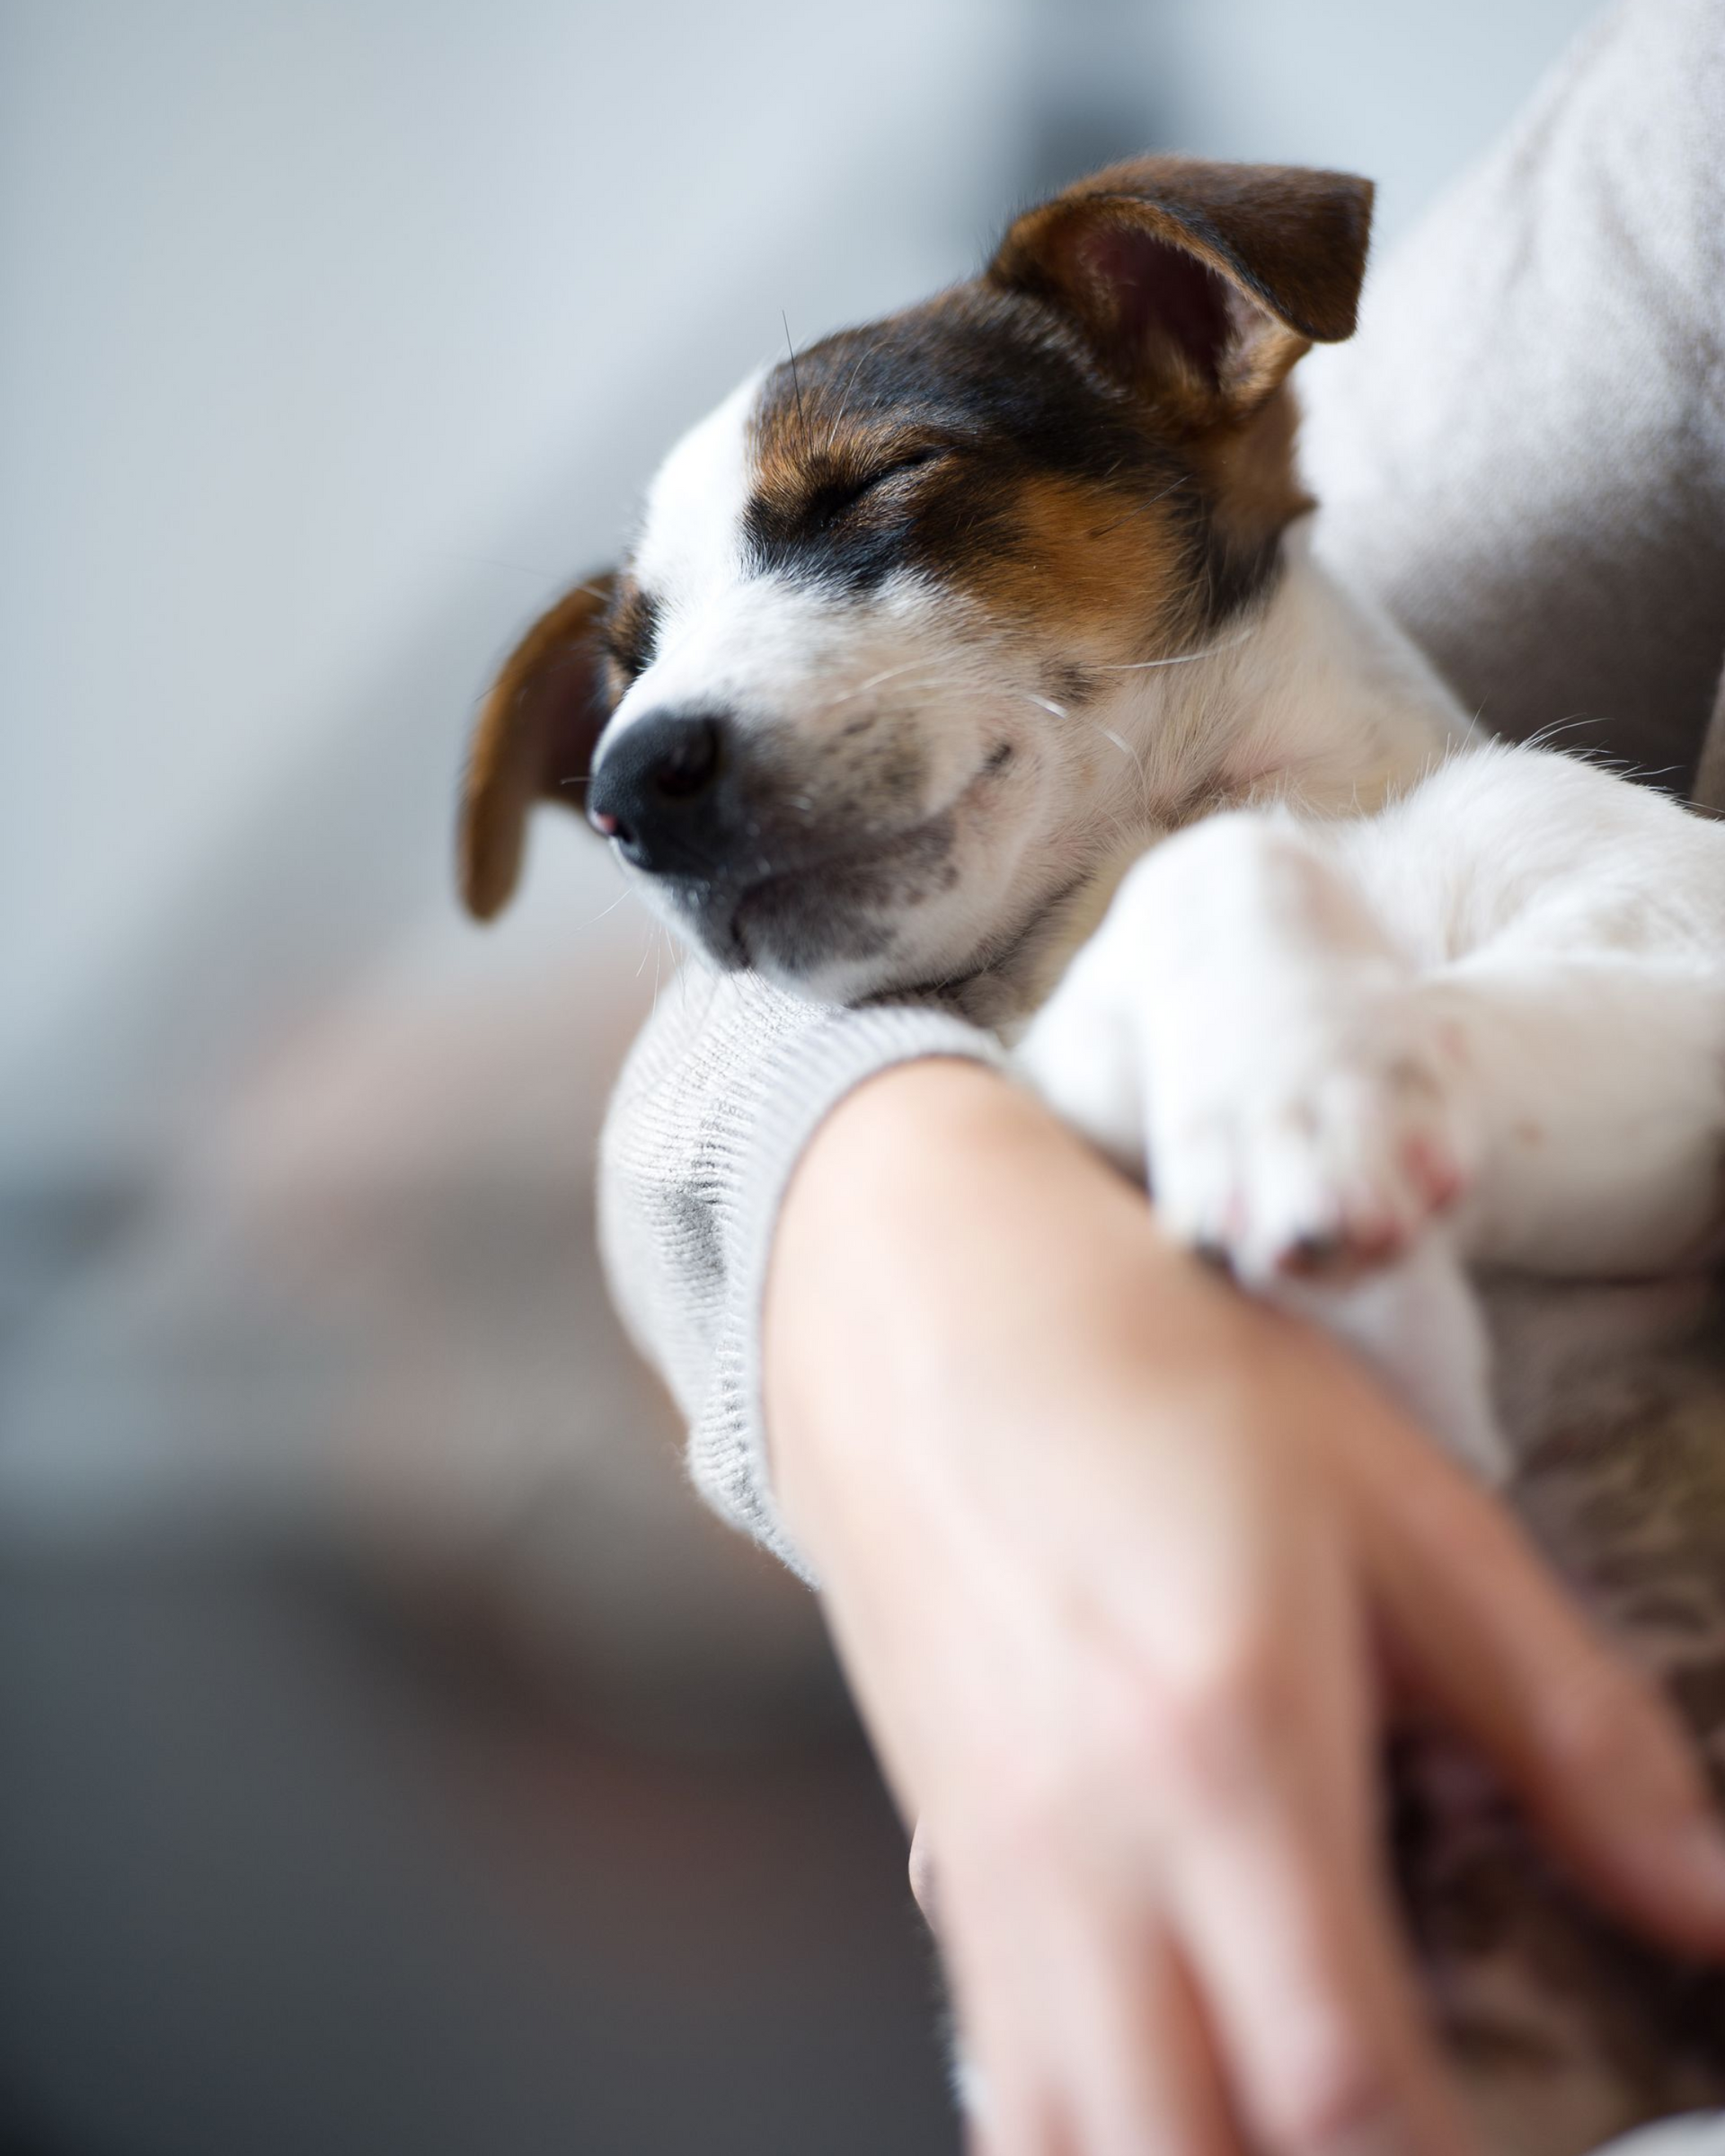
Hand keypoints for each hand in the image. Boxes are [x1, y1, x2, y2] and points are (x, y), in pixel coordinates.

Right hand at [765, 1060, 1724, 2155]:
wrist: (928, 1308)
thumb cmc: (1155, 1374)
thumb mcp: (1401, 1508)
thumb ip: (1566, 1723)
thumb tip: (1710, 1896)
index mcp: (1223, 1751)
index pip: (1341, 2083)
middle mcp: (1084, 1847)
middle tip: (1413, 2142)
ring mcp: (988, 1869)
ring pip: (1069, 2144)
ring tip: (1284, 2130)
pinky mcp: (939, 1857)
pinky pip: (1001, 2077)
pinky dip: (1085, 2137)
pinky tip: (1160, 2108)